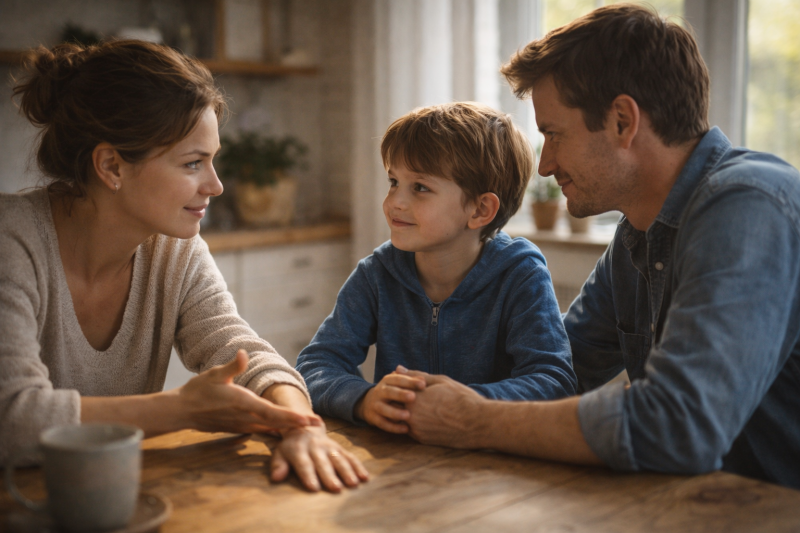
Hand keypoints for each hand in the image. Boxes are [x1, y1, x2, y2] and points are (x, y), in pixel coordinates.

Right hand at [175, 349, 315, 433]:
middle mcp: (245, 417)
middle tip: (319, 424)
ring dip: (289, 428)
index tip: (306, 420)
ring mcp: (242, 425)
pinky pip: (261, 429)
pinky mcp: (238, 428)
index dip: (290, 417)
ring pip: (270, 428)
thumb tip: (245, 353)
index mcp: (243, 403)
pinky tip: (285, 430)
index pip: (271, 412)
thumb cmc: (198, 390)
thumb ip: (232, 365)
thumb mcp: (214, 373)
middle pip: (276, 423)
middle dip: (298, 424)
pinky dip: (276, 429)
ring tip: (308, 427)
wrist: (181, 411)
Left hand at [271, 424, 369, 491]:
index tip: (314, 488)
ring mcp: (329, 447)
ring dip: (347, 471)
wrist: (305, 427)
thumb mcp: (280, 453)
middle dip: (330, 476)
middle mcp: (315, 448)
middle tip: (336, 488)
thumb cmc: (291, 447)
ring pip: (339, 459)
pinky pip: (350, 456)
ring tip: (353, 484)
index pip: (303, 464)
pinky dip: (358, 466)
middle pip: (323, 463)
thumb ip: (278, 465)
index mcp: (299, 450)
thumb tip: (276, 477)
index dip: (308, 475)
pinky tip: (365, 477)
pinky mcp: (339, 448)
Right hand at [355, 366, 425, 432]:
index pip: (398, 379)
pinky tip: (406, 429)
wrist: (369, 403)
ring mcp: (375, 405)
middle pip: (389, 392)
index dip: (410, 381)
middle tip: (413, 397)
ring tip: (407, 415)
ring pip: (384, 409)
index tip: (423, 384)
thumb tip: (423, 379)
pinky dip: (394, 427)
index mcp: (387, 380)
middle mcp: (380, 391)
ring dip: (395, 412)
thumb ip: (412, 380)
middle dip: (400, 394)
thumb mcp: (399, 383)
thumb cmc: (394, 391)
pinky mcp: (373, 418)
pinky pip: (383, 423)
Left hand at [397, 368, 486, 447]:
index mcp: (413, 397)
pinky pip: (410, 430)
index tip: (407, 386)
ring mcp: (415, 428)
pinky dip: (414, 424)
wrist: (477, 423)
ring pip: (400, 419)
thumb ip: (416, 375)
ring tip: (422, 408)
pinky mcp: (421, 440)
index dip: (400, 386)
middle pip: (394, 406)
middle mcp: (410, 414)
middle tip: (415, 398)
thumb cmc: (461, 398)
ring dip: (405, 413)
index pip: (395, 390)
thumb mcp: (440, 381)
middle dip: (399, 401)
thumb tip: (397, 368)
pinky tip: (427, 418)